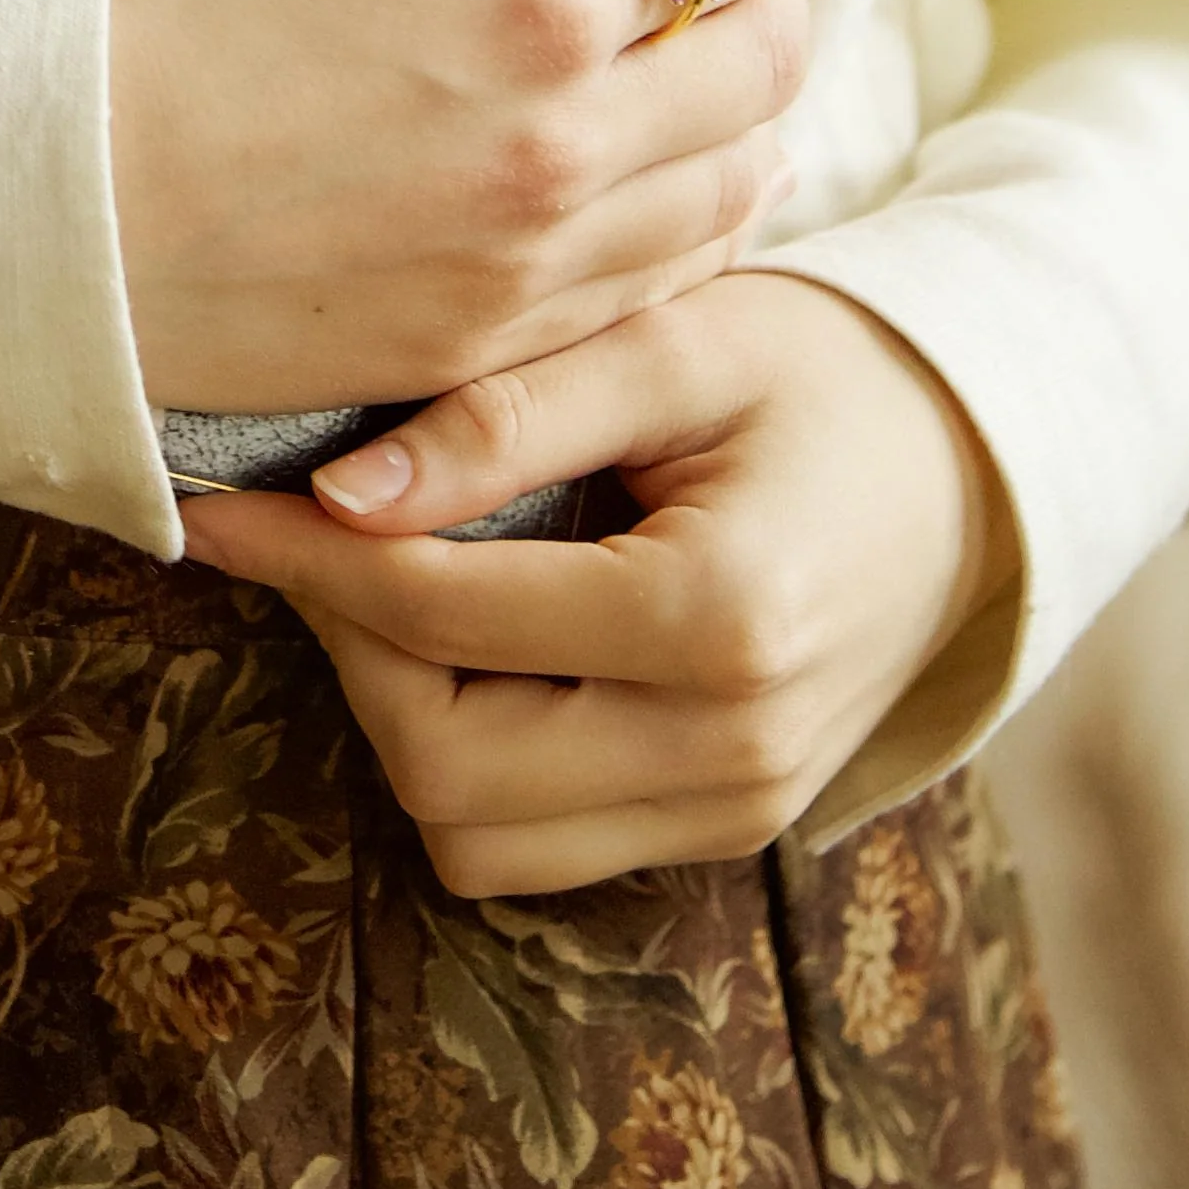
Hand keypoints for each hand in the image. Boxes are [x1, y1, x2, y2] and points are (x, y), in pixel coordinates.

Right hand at [108, 0, 817, 413]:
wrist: (34, 207)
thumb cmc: (157, 11)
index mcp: (533, 0)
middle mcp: (566, 142)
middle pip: (767, 57)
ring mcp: (535, 262)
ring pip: (740, 180)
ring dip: (756, 104)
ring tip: (723, 55)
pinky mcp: (489, 345)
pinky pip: (662, 283)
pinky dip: (707, 215)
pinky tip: (688, 173)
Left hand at [176, 272, 1012, 893]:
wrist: (972, 465)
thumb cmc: (825, 373)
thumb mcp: (681, 345)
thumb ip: (511, 417)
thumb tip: (337, 494)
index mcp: (723, 617)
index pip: (445, 617)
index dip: (309, 561)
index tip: (216, 507)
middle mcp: (731, 749)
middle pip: (442, 765)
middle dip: (349, 650)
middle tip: (315, 534)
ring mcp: (733, 810)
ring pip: (475, 835)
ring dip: (402, 717)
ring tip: (395, 581)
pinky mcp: (721, 828)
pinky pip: (538, 843)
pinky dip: (472, 758)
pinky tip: (472, 639)